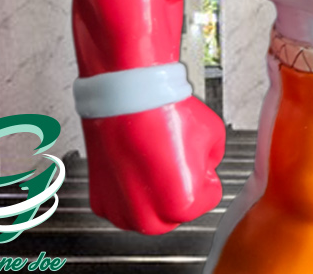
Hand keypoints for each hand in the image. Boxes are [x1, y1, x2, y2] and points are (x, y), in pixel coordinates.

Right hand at [83, 97, 224, 234]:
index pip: (208, 199)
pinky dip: (129, 192)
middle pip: (176, 213)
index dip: (205, 177)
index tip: (195, 163)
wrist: (123, 97)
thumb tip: (203, 167)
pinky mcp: (99, 201)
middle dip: (179, 191)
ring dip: (154, 197)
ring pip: (148, 216)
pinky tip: (135, 168)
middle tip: (175, 164)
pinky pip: (123, 207)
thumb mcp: (213, 135)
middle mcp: (147, 216)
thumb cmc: (162, 113)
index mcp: (182, 203)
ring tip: (153, 164)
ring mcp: (121, 211)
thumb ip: (212, 161)